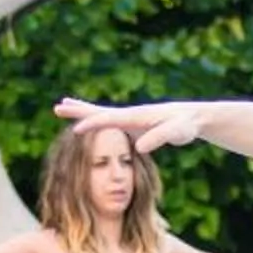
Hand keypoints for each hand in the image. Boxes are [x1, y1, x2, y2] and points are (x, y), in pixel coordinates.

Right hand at [56, 97, 203, 153]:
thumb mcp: (175, 132)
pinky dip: (97, 119)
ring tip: (65, 105)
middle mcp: (131, 114)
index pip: (109, 119)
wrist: (194, 117)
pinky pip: (111, 121)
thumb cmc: (186, 125)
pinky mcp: (135, 123)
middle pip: (99, 111)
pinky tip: (91, 121)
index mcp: (136, 116)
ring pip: (102, 114)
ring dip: (83, 111)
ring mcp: (132, 117)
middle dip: (79, 110)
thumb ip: (158, 138)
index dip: (93, 124)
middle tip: (57, 106)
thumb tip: (138, 147)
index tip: (76, 130)